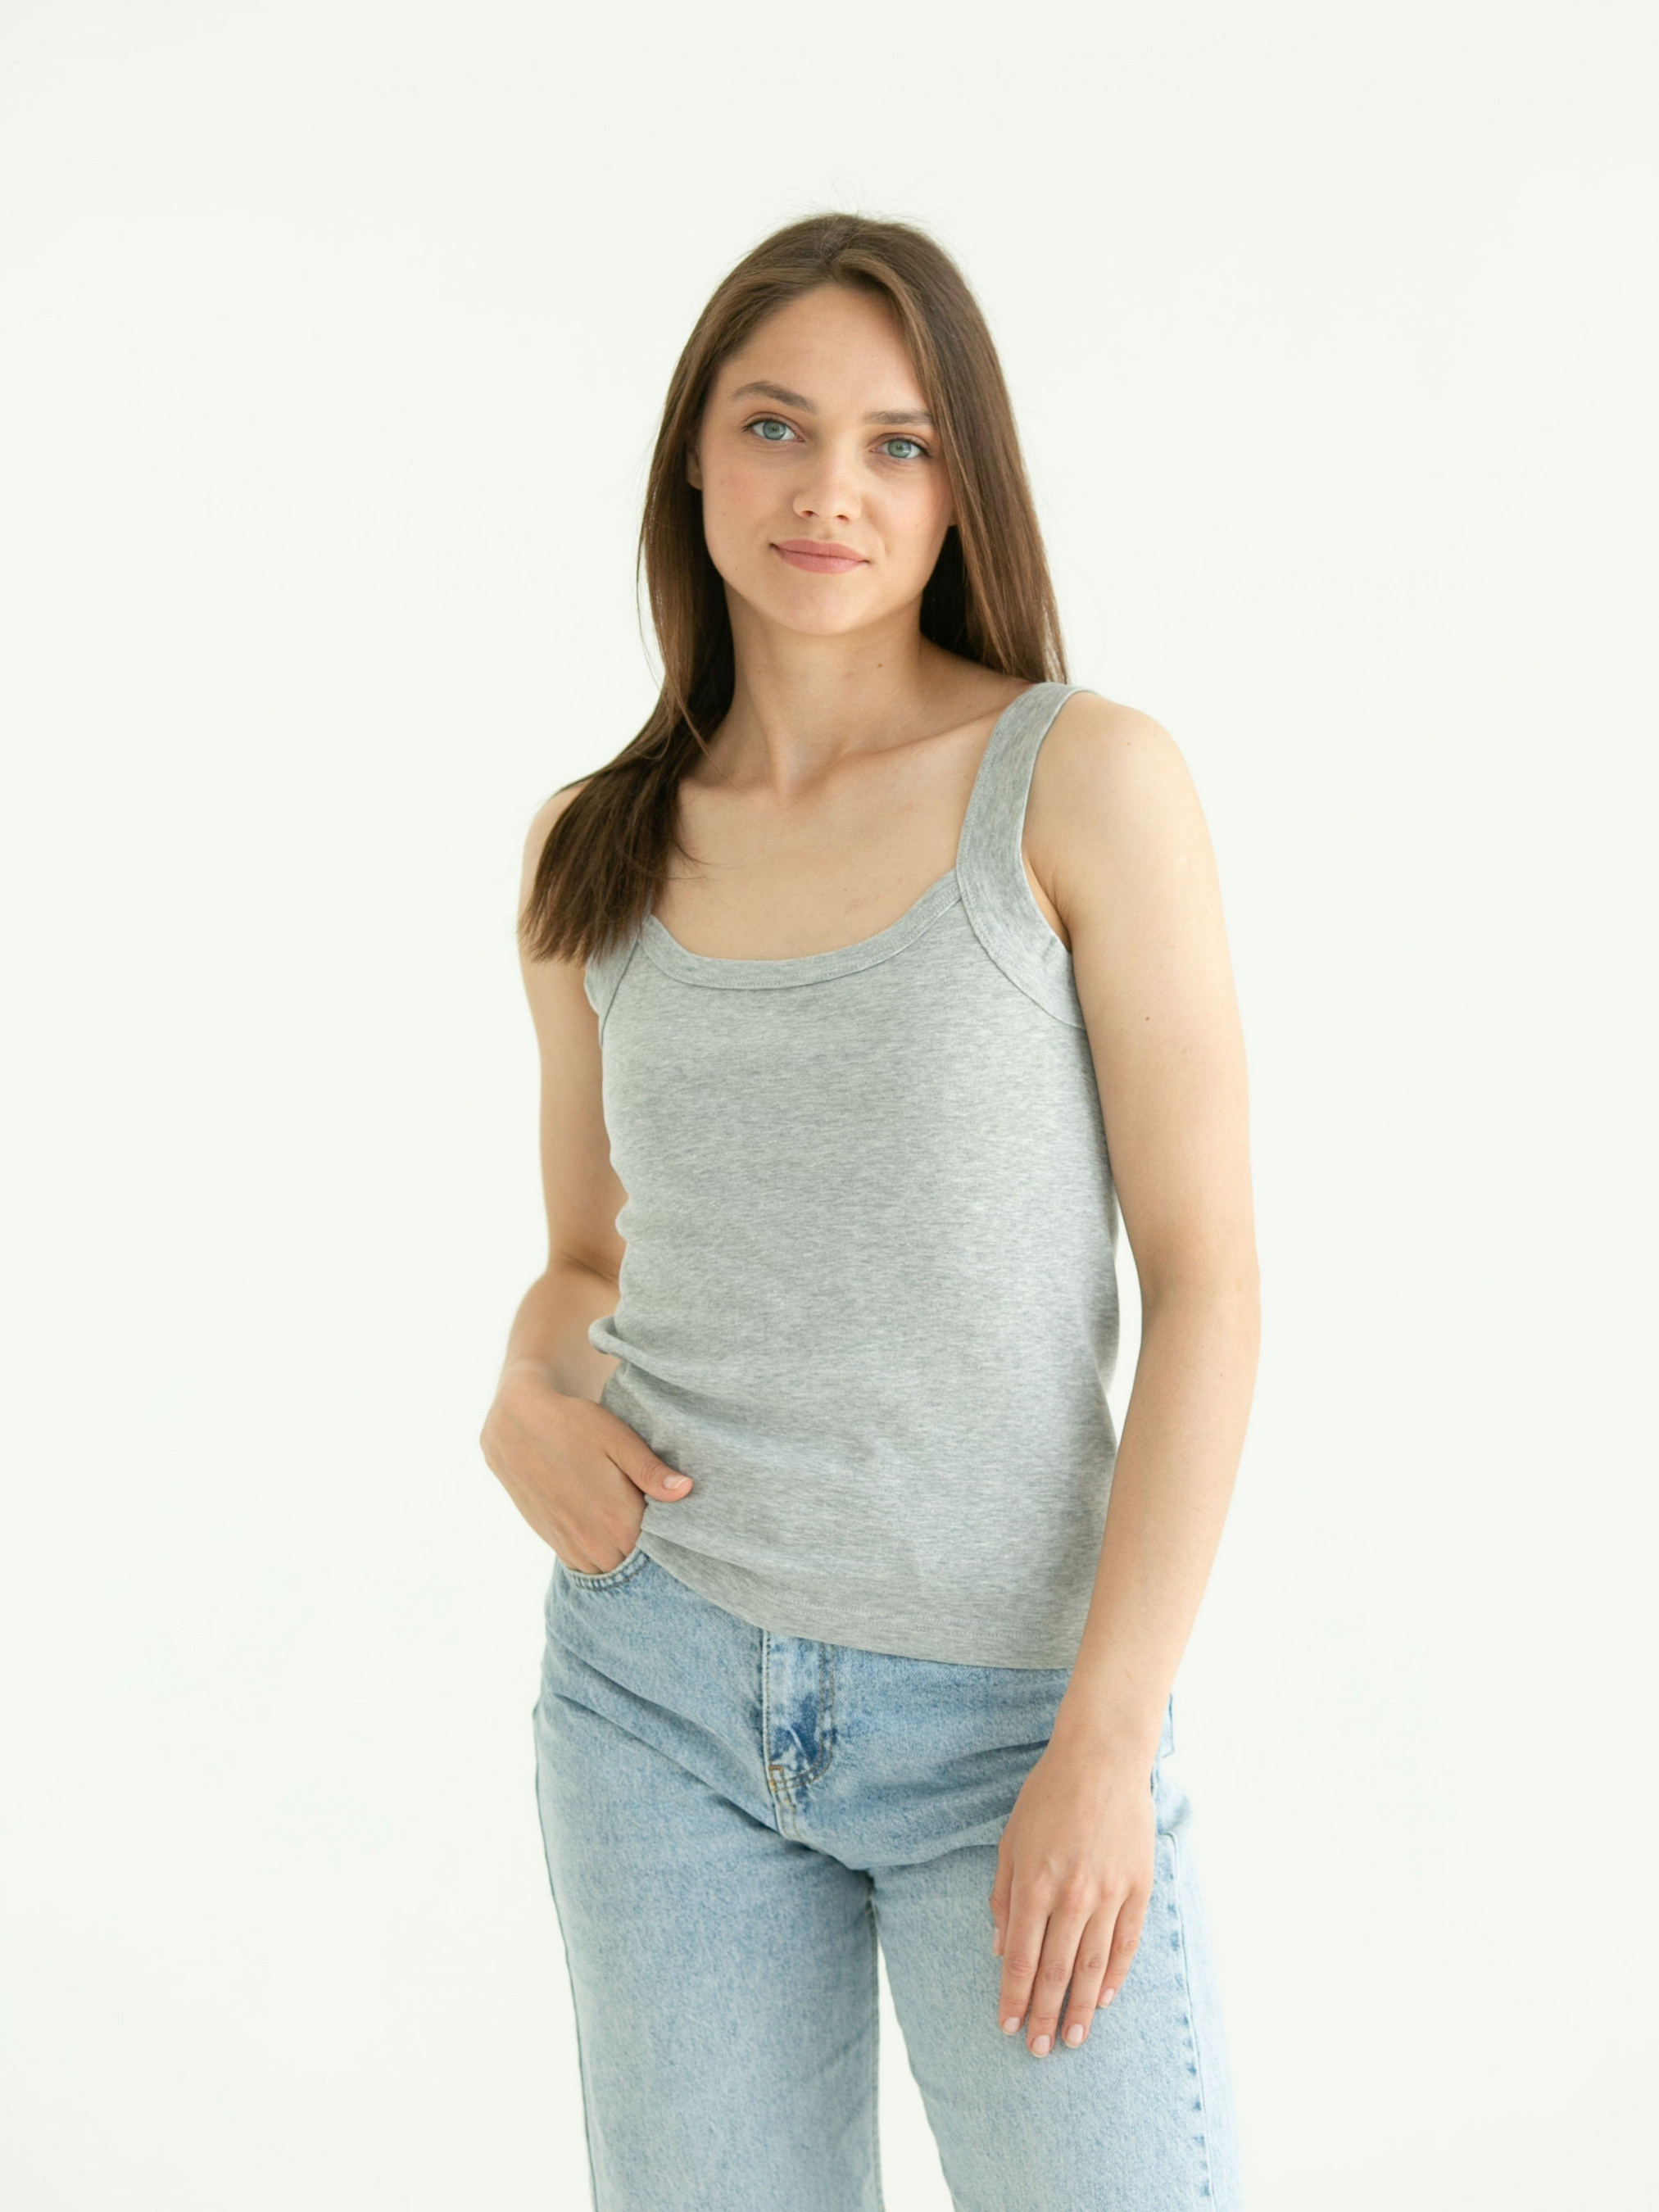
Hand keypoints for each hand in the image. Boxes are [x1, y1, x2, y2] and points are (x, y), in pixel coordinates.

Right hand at [478, 1361, 693, 1572]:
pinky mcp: (553, 1542)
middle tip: (644, 1507)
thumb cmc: (572, 1425)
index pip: (660, 1548)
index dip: (669, 1531)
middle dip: (645, 1543)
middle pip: (635, 1561)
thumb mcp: (619, 1440)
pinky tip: (600, 1521)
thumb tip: (686, 1490)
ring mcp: (570, 1547)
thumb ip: (652, 1472)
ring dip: (620, 1549)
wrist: (515, 1425)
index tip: (670, 1511)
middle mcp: (593, 1544)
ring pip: (610, 1566)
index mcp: (618, 1522)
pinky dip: (597, 1550)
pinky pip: (585, 1563)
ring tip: (622, 1514)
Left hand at [989, 1734, 1155, 2056]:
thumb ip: (1004, 1896)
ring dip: (1081, 2008)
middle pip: (1056, 1972)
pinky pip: (1126, 1943)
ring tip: (1073, 2039)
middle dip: (1045, 2015)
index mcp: (1034, 1884)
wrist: (1101, 1759)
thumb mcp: (1011, 1840)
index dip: (1014, 1997)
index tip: (1008, 2026)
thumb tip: (1001, 1948)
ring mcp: (1108, 1894)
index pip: (1022, 1958)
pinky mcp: (1138, 1888)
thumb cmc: (1048, 1796)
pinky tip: (1103, 1999)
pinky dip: (1114, 1976)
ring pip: (1092, 1966)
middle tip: (1039, 2049)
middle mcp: (1071, 1896)